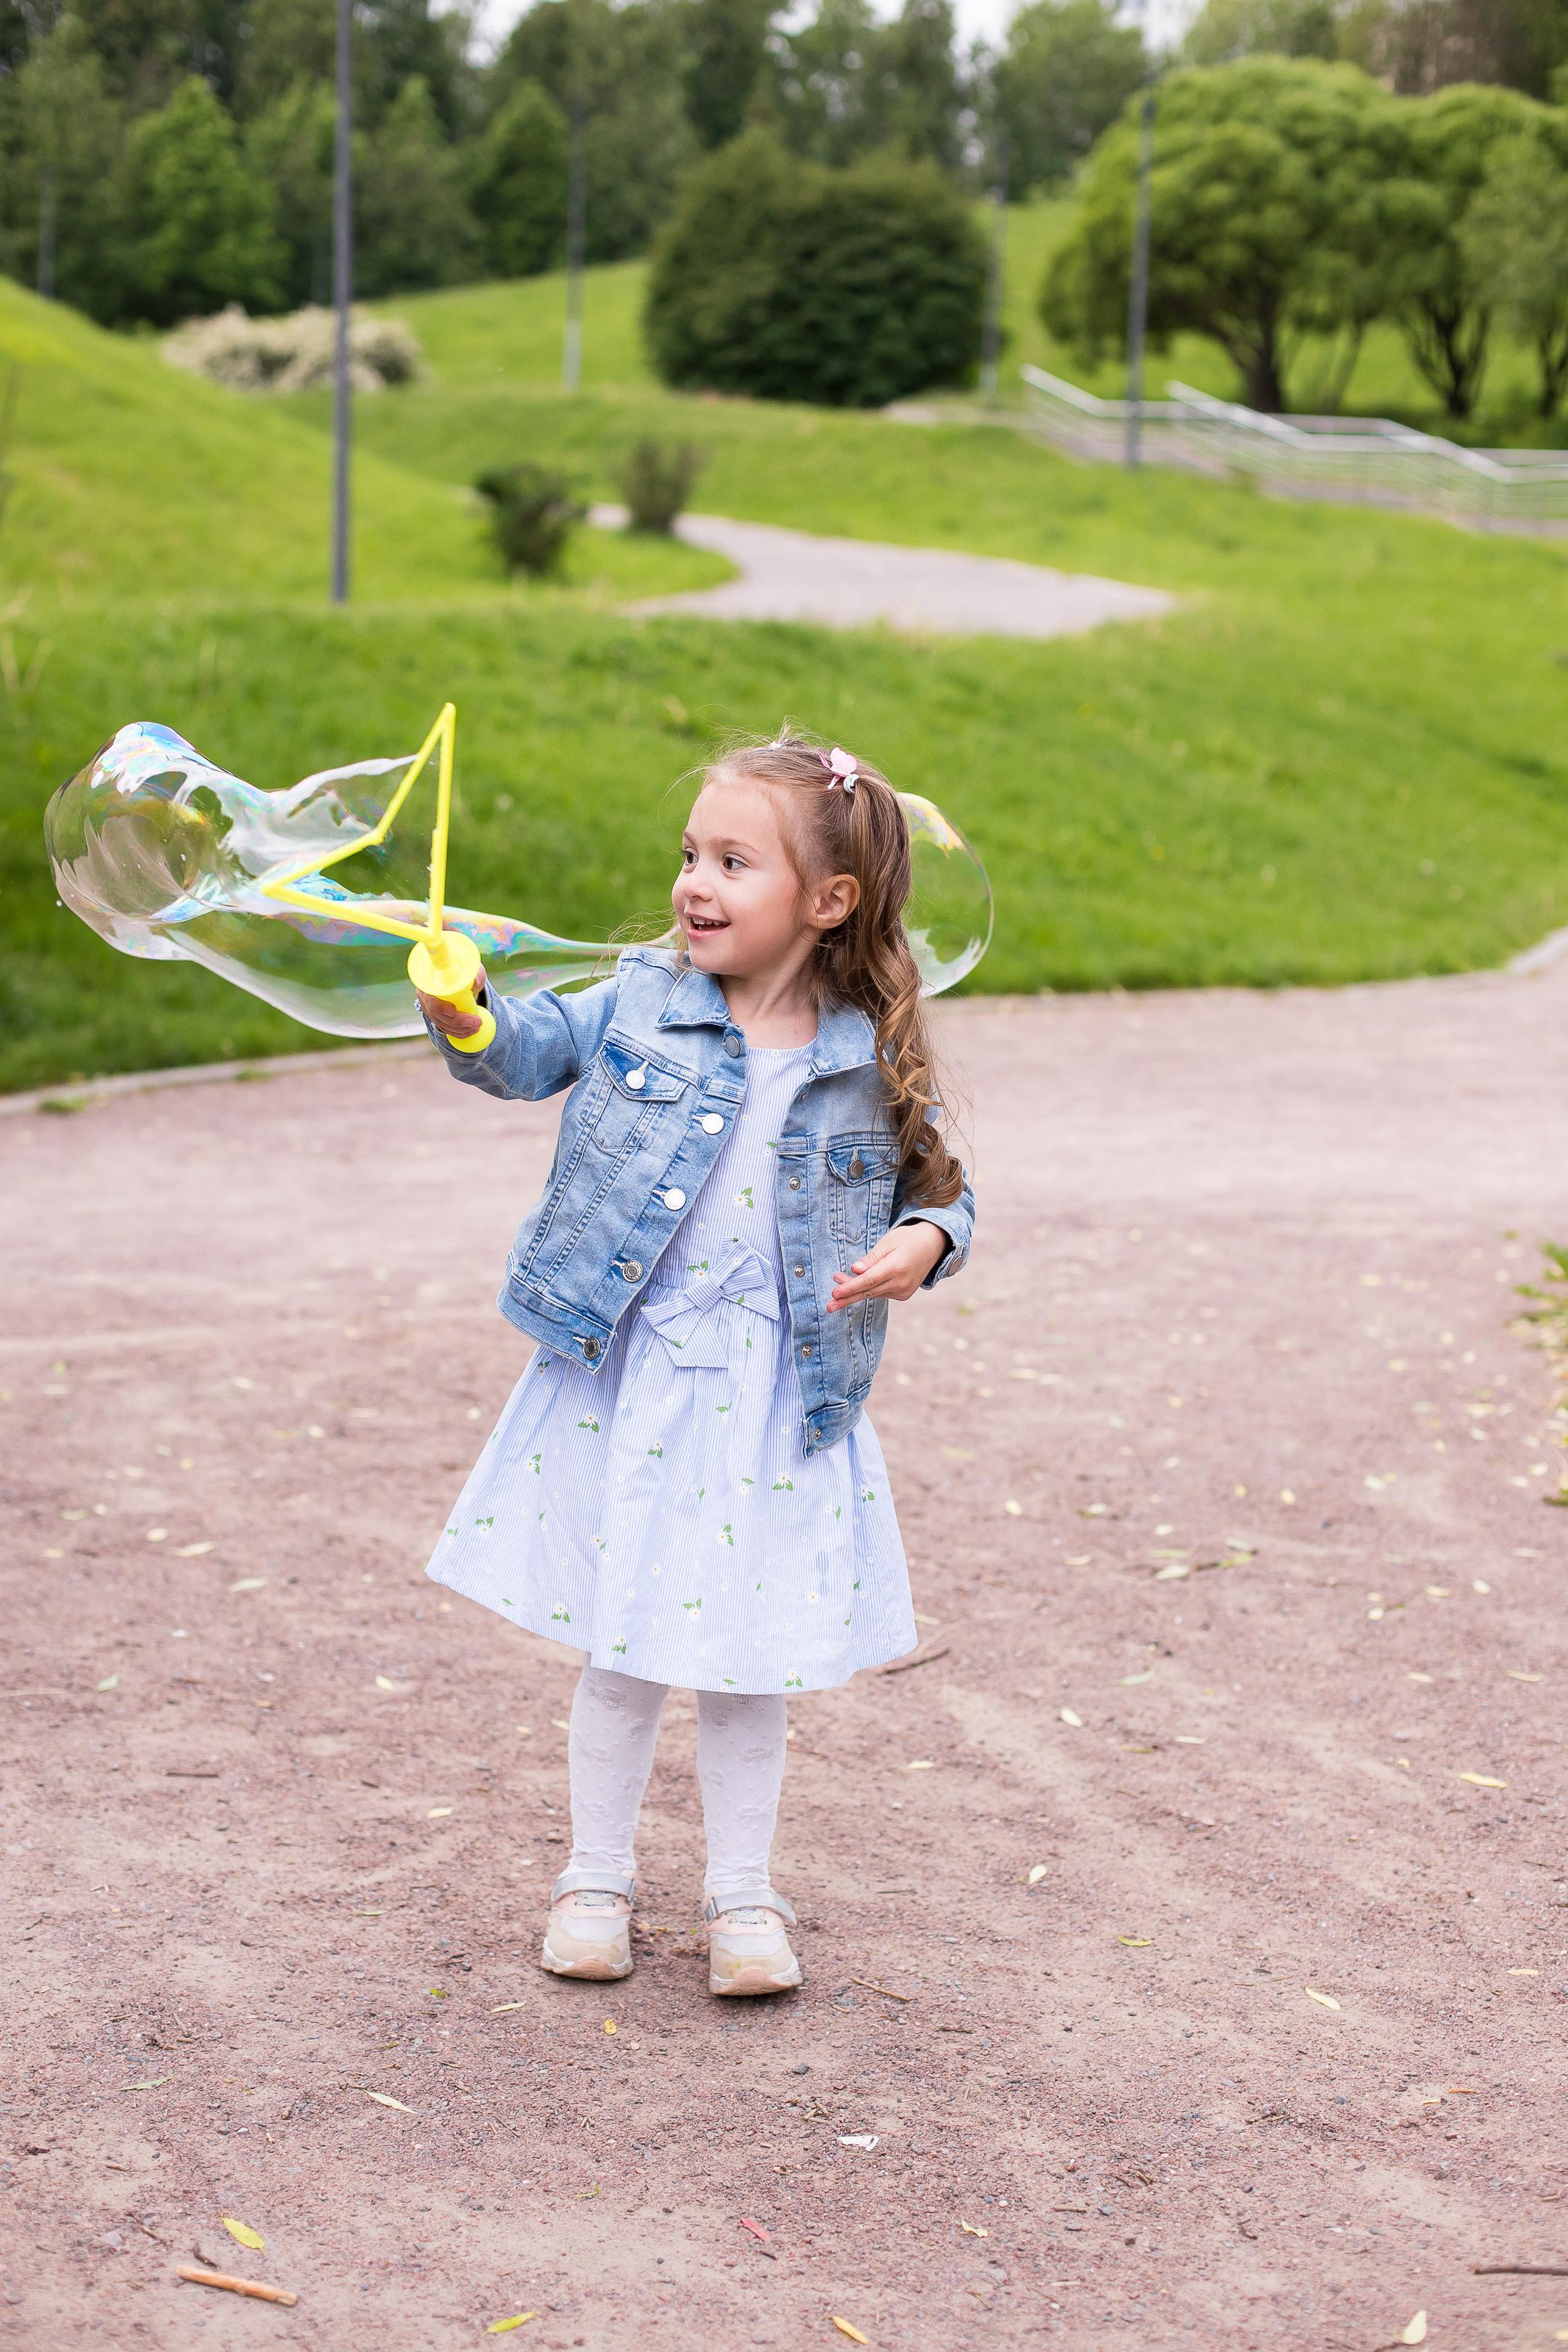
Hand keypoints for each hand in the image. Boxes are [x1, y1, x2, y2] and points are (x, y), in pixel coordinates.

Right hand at [416, 973, 488, 1040]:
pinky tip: (470, 1031)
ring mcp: (428, 1007)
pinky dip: (458, 1032)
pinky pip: (445, 1028)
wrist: (460, 977)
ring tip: (477, 1027)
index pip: (430, 997)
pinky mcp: (435, 1016)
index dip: (441, 1007)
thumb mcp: (473, 970)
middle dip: (458, 1022)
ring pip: (442, 1024)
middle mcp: (424, 995)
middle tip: (477, 1022)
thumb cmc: (465, 971)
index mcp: (428, 980)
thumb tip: (476, 982)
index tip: (454, 1012)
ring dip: (461, 1029)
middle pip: (437, 1014)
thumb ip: (476, 974)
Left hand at [826, 1219, 947, 1312]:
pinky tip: (856, 1284)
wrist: (932, 1246)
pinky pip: (880, 1293)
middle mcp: (901, 1282)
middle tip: (829, 1306)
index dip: (850, 1288)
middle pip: (868, 1292)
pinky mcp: (903, 1294)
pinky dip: (868, 1290)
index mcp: (897, 1267)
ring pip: (873, 1294)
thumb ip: (871, 1258)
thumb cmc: (907, 1239)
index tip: (835, 1293)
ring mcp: (903, 1291)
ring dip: (854, 1291)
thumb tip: (855, 1270)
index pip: (869, 1281)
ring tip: (837, 1287)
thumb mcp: (888, 1242)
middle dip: (847, 1298)